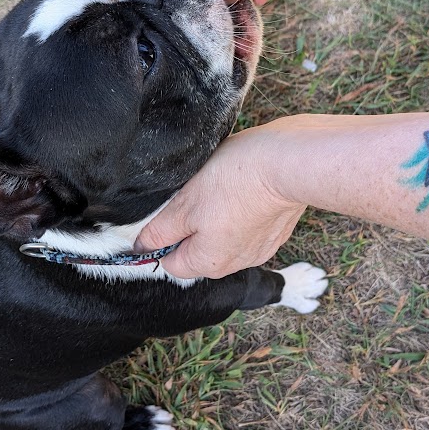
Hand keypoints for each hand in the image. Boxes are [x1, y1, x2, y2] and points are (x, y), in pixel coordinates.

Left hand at [134, 123, 306, 278]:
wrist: (287, 164)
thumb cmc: (234, 180)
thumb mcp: (184, 202)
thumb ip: (159, 230)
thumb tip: (141, 247)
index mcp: (209, 263)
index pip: (171, 263)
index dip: (163, 238)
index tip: (169, 212)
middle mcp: (235, 265)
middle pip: (198, 253)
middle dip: (191, 227)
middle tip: (196, 196)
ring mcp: (259, 251)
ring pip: (223, 240)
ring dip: (216, 220)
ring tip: (222, 191)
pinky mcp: (276, 234)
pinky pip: (247, 230)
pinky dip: (241, 215)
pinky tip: (243, 192)